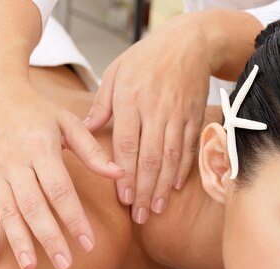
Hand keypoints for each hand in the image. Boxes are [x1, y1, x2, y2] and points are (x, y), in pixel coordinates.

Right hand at [0, 78, 123, 268]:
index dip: (74, 218)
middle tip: (65, 265)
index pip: (60, 190)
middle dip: (49, 238)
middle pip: (34, 206)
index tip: (88, 244)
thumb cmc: (37, 110)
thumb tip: (120, 174)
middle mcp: (15, 162)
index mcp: (40, 148)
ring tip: (31, 268)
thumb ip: (91, 150)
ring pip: (7, 212)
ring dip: (19, 241)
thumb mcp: (67, 122)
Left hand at [85, 14, 211, 223]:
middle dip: (145, 190)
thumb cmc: (147, 57)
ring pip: (171, 158)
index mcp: (131, 99)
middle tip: (140, 214)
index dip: (126, 174)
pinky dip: (184, 171)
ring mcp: (178, 115)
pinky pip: (189, 149)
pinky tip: (176, 188)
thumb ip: (101, 105)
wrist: (190, 42)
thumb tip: (84, 131)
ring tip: (156, 209)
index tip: (124, 199)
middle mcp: (156, 110)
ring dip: (163, 187)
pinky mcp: (195, 118)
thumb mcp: (116, 72)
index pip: (128, 144)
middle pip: (150, 158)